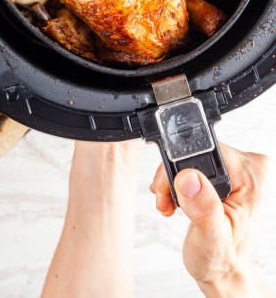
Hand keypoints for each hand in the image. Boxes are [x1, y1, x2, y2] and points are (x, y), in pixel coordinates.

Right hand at [150, 143, 272, 296]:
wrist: (225, 271)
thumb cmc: (221, 260)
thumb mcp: (211, 239)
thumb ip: (204, 208)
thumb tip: (189, 178)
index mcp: (253, 178)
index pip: (205, 150)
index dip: (180, 167)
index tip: (171, 192)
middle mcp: (252, 168)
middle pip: (197, 151)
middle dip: (175, 176)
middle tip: (169, 201)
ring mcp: (242, 170)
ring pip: (193, 156)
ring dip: (175, 180)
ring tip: (173, 205)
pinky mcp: (230, 173)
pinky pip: (196, 163)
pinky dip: (182, 180)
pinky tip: (181, 199)